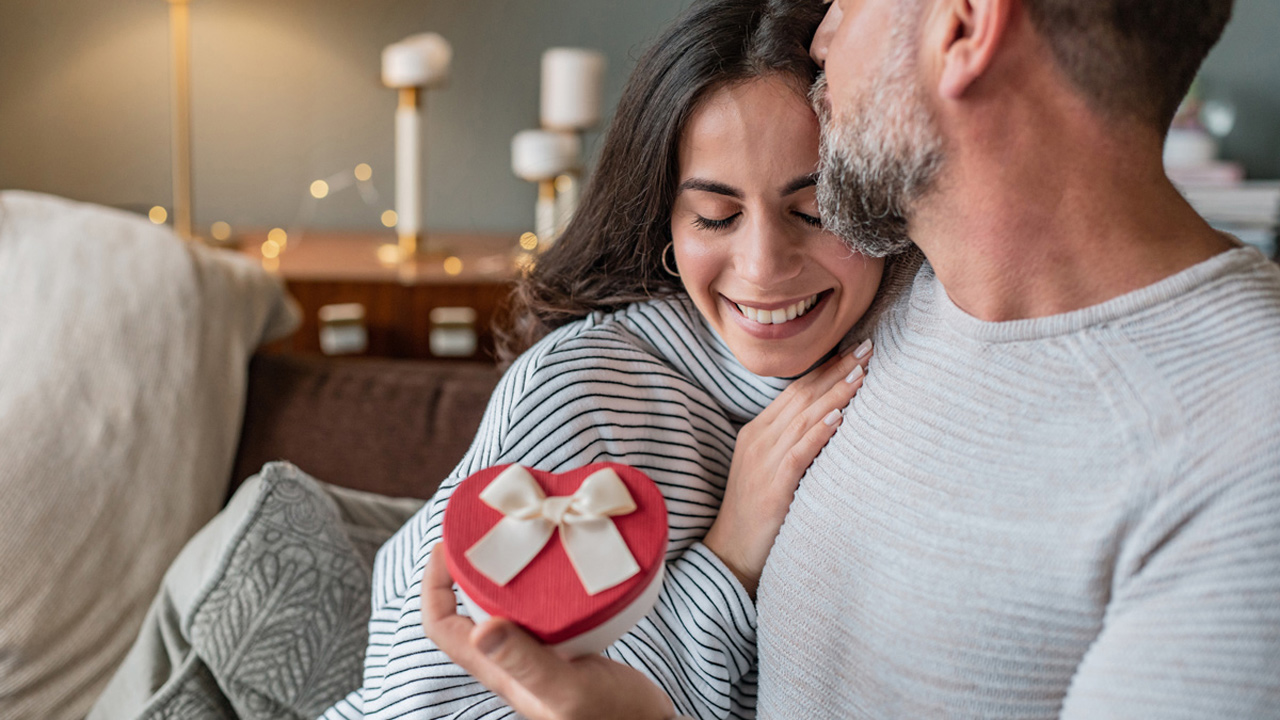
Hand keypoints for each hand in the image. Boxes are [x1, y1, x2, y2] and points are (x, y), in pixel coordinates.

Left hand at [421, 547, 677, 719]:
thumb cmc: (611, 717)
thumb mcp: (568, 689)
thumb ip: (526, 662)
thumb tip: (480, 631)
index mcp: (499, 672)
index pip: (441, 625)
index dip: (434, 584)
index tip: (449, 545)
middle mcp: (510, 662)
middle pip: (465, 609)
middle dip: (466, 567)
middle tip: (485, 531)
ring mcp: (536, 655)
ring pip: (501, 607)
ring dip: (501, 573)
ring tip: (519, 539)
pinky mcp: (563, 648)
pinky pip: (536, 609)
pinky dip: (537, 583)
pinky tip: (558, 567)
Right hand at [703, 339, 870, 596]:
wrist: (731, 553)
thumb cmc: (757, 512)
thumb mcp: (770, 468)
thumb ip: (793, 443)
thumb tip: (831, 421)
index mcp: (758, 431)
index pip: (797, 391)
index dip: (827, 368)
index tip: (855, 351)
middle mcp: (759, 438)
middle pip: (803, 396)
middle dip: (837, 370)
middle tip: (869, 347)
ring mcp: (764, 460)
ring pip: (805, 417)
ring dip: (835, 393)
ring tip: (863, 373)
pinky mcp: (773, 484)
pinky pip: (800, 451)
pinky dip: (820, 431)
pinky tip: (840, 416)